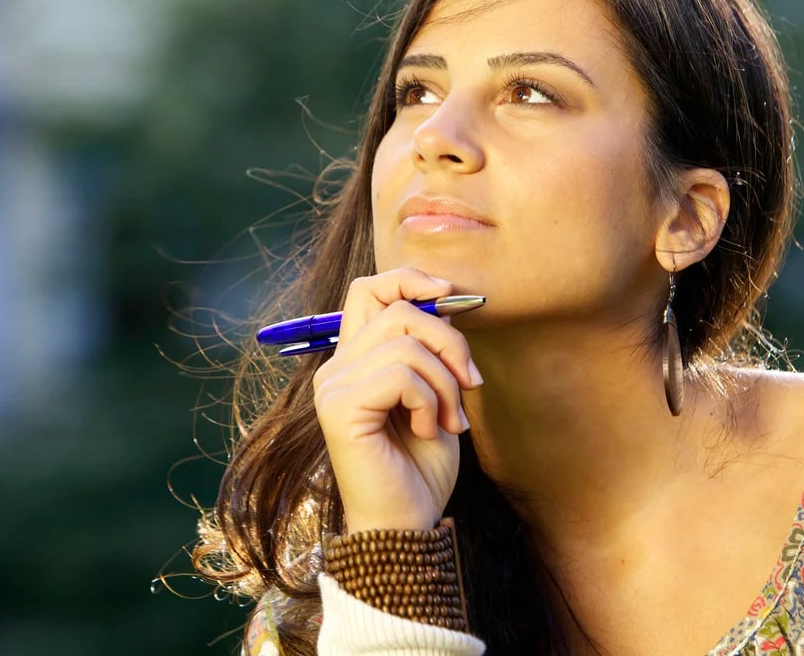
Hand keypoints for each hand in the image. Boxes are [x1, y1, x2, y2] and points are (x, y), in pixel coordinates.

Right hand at [313, 267, 482, 533]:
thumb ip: (431, 350)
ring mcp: (333, 386)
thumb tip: (447, 300)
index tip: (450, 293)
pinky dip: (428, 401)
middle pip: (396, 308)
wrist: (405, 525)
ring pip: (405, 342)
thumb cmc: (421, 468)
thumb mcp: (437, 395)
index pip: (368, 289)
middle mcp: (336, 367)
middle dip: (448, 339)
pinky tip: (426, 431)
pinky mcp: (339, 407)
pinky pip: (400, 374)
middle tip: (471, 383)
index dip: (409, 278)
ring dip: (444, 382)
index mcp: (356, 360)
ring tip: (449, 420)